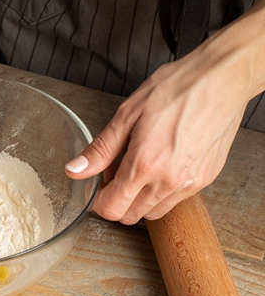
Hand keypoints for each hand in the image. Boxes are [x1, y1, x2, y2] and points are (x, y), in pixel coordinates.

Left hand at [66, 0, 264, 224]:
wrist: (221, 79)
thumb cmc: (175, 90)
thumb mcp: (126, 115)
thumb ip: (100, 150)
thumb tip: (75, 170)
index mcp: (144, 165)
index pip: (112, 209)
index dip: (98, 201)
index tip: (96, 186)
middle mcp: (169, 181)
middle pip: (131, 215)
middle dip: (117, 200)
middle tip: (115, 172)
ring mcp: (190, 183)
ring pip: (154, 211)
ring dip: (139, 198)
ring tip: (138, 166)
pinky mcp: (206, 179)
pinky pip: (175, 199)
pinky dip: (161, 191)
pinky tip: (160, 164)